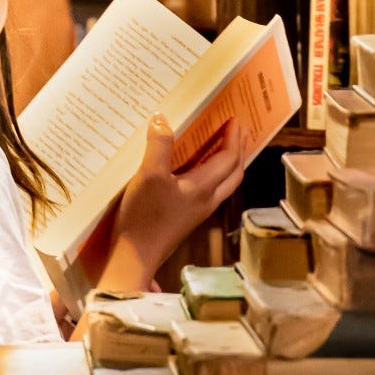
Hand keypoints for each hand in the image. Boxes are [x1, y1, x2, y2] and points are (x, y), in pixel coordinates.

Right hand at [103, 117, 246, 289]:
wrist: (134, 256)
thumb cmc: (144, 218)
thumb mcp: (149, 175)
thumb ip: (158, 145)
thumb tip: (162, 118)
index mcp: (202, 188)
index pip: (229, 159)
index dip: (235, 138)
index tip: (237, 119)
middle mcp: (206, 200)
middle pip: (234, 173)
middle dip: (240, 150)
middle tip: (240, 130)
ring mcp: (197, 211)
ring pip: (224, 183)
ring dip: (229, 163)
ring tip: (225, 146)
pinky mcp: (185, 217)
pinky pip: (210, 190)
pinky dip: (213, 174)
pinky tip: (196, 169)